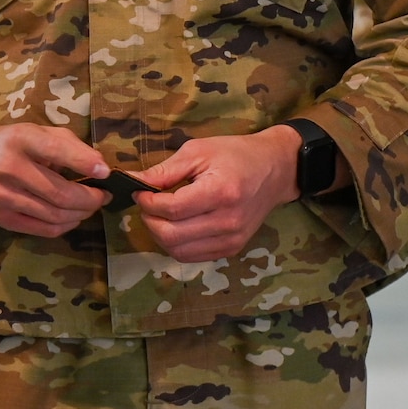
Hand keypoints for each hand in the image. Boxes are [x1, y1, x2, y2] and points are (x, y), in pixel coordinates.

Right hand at [0, 116, 109, 236]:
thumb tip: (100, 168)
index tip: (105, 172)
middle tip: (103, 196)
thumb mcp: (38, 131)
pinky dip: (65, 226)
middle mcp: (8, 167)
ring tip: (90, 206)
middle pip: (59, 193)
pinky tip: (73, 217)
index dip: (83, 162)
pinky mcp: (0, 217)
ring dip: (81, 214)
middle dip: (90, 199)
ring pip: (54, 215)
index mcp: (20, 139)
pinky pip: (43, 229)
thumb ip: (69, 145)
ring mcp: (1, 196)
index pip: (55, 150)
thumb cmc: (14, 143)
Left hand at [133, 128, 300, 262]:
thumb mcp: (198, 152)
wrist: (274, 170)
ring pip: (178, 251)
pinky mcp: (232, 248)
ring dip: (159, 234)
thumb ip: (164, 171)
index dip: (147, 202)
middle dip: (149, 220)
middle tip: (146, 204)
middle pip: (171, 235)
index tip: (139, 191)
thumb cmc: (235, 154)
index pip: (171, 209)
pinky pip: (192, 256)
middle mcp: (228, 221)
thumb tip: (133, 181)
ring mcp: (232, 239)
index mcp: (220, 192)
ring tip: (158, 214)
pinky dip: (176, 244)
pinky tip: (174, 226)